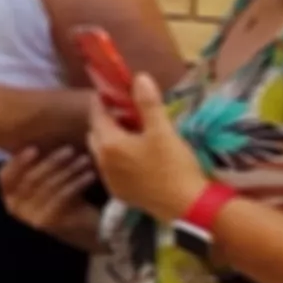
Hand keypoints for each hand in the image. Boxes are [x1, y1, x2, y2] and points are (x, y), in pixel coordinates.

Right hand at [0, 145, 106, 243]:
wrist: (82, 226)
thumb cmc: (62, 194)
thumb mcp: (48, 177)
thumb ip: (39, 161)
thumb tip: (38, 131)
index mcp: (9, 194)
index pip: (4, 176)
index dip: (17, 162)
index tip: (35, 148)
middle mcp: (14, 207)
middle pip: (30, 179)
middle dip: (51, 161)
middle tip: (70, 149)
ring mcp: (30, 216)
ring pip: (48, 186)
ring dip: (68, 170)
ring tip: (85, 159)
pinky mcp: (48, 222)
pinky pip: (62, 196)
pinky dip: (77, 183)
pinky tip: (90, 174)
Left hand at [89, 72, 208, 221]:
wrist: (186, 205)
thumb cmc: (173, 165)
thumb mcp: (163, 130)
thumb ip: (148, 104)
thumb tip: (139, 77)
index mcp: (109, 144)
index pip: (96, 116)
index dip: (101, 102)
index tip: (108, 91)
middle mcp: (102, 163)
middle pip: (96, 134)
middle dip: (104, 121)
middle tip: (122, 111)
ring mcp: (110, 180)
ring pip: (102, 153)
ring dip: (110, 140)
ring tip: (130, 131)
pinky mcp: (120, 193)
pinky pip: (111, 169)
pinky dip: (117, 158)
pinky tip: (135, 155)